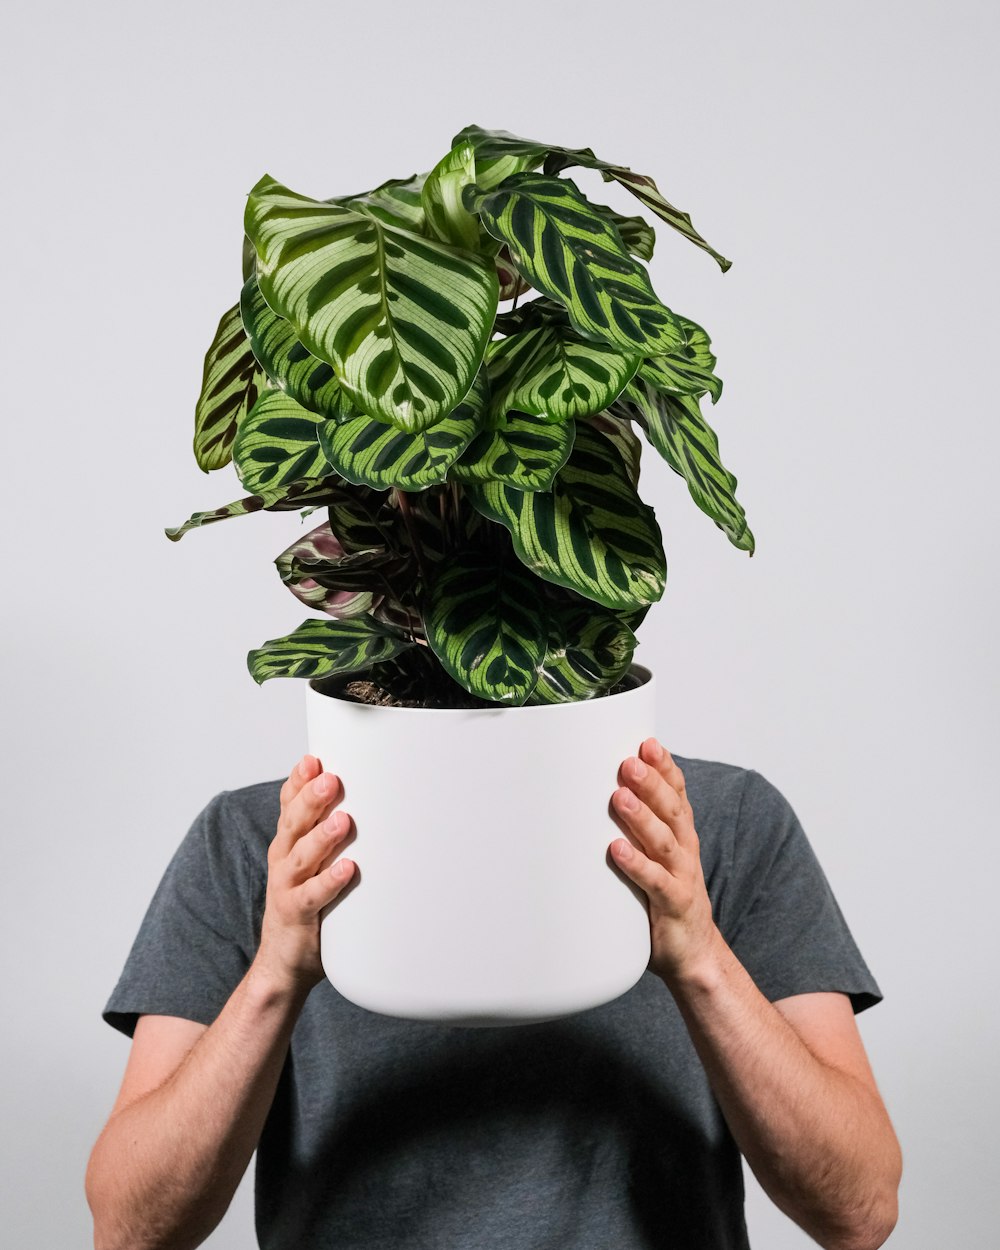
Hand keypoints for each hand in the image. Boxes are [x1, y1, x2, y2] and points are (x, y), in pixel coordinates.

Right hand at [254, 755, 355, 993]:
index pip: (289, 804)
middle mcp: (283, 859)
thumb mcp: (311, 862)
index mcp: (288, 842)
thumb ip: (326, 831)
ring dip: (322, 837)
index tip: (314, 759)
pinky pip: (312, 896)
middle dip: (311, 799)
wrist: (284, 960)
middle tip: (332, 779)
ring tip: (344, 821)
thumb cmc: (306, 904)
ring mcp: (287, 886)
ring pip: (302, 856)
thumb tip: (357, 797)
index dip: (298, 781)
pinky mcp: (296, 914)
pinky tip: (347, 869)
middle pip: (294, 823)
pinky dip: (329, 881)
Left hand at [609, 738, 720, 986]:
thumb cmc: (665, 899)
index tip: (647, 743)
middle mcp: (684, 850)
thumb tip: (597, 794)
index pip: (677, 794)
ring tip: (619, 796)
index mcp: (681, 835)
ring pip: (663, 841)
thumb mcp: (655, 857)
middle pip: (670, 809)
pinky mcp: (673, 904)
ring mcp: (681, 877)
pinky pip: (656, 882)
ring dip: (641, 817)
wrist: (694, 954)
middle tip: (628, 761)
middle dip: (651, 782)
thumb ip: (636, 828)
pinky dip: (637, 864)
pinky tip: (618, 850)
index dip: (665, 767)